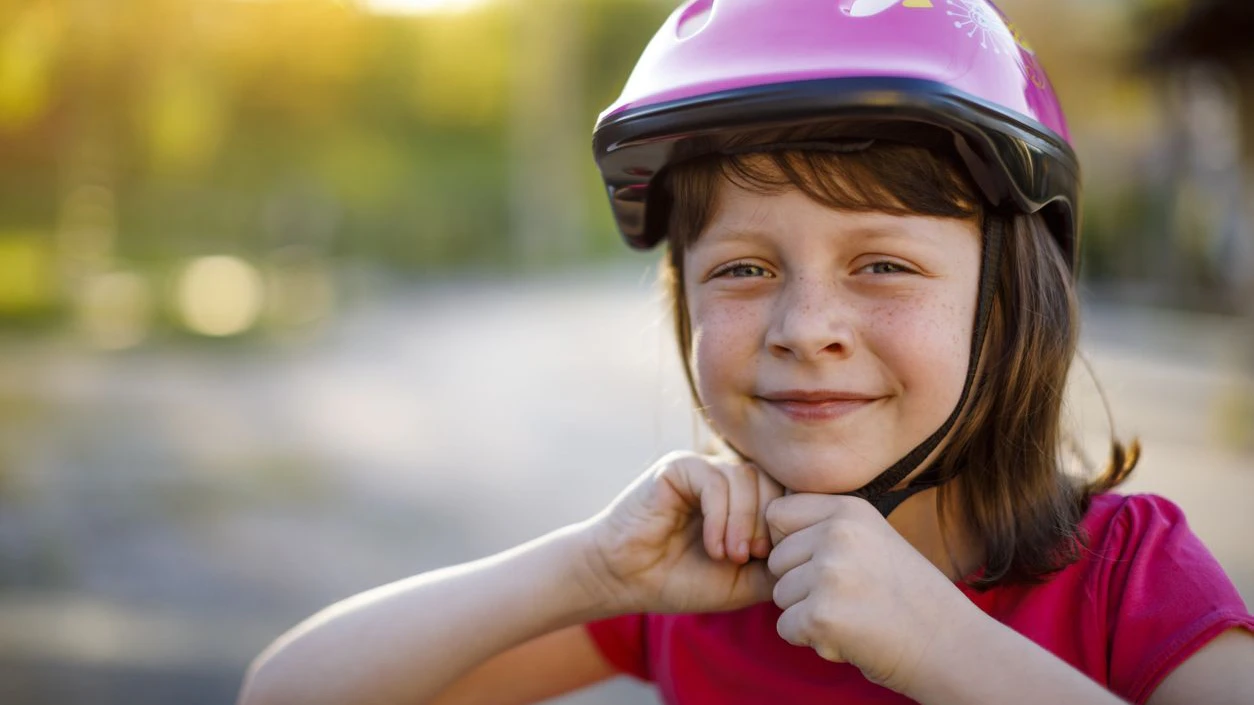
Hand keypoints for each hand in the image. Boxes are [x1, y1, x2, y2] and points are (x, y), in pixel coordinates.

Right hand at [582, 451, 784, 614]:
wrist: (626, 580)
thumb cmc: (682, 580)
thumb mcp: (743, 581)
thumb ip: (777, 565)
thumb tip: (815, 555)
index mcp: (745, 500)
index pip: (787, 494)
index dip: (789, 524)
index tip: (774, 560)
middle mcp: (727, 479)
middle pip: (773, 481)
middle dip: (770, 522)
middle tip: (753, 556)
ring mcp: (703, 469)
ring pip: (747, 478)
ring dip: (745, 522)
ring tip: (730, 555)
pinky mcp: (678, 467)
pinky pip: (716, 480)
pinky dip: (721, 516)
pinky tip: (712, 545)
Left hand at [765, 493, 978, 693]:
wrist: (950, 646)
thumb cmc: (908, 597)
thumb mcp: (873, 539)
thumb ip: (826, 528)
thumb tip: (768, 525)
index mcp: (849, 510)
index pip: (777, 514)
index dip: (791, 543)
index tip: (822, 563)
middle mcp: (837, 534)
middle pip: (776, 559)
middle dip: (800, 585)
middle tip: (848, 598)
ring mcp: (829, 573)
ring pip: (780, 595)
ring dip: (807, 613)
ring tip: (854, 615)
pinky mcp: (821, 615)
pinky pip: (785, 627)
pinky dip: (810, 639)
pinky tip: (849, 636)